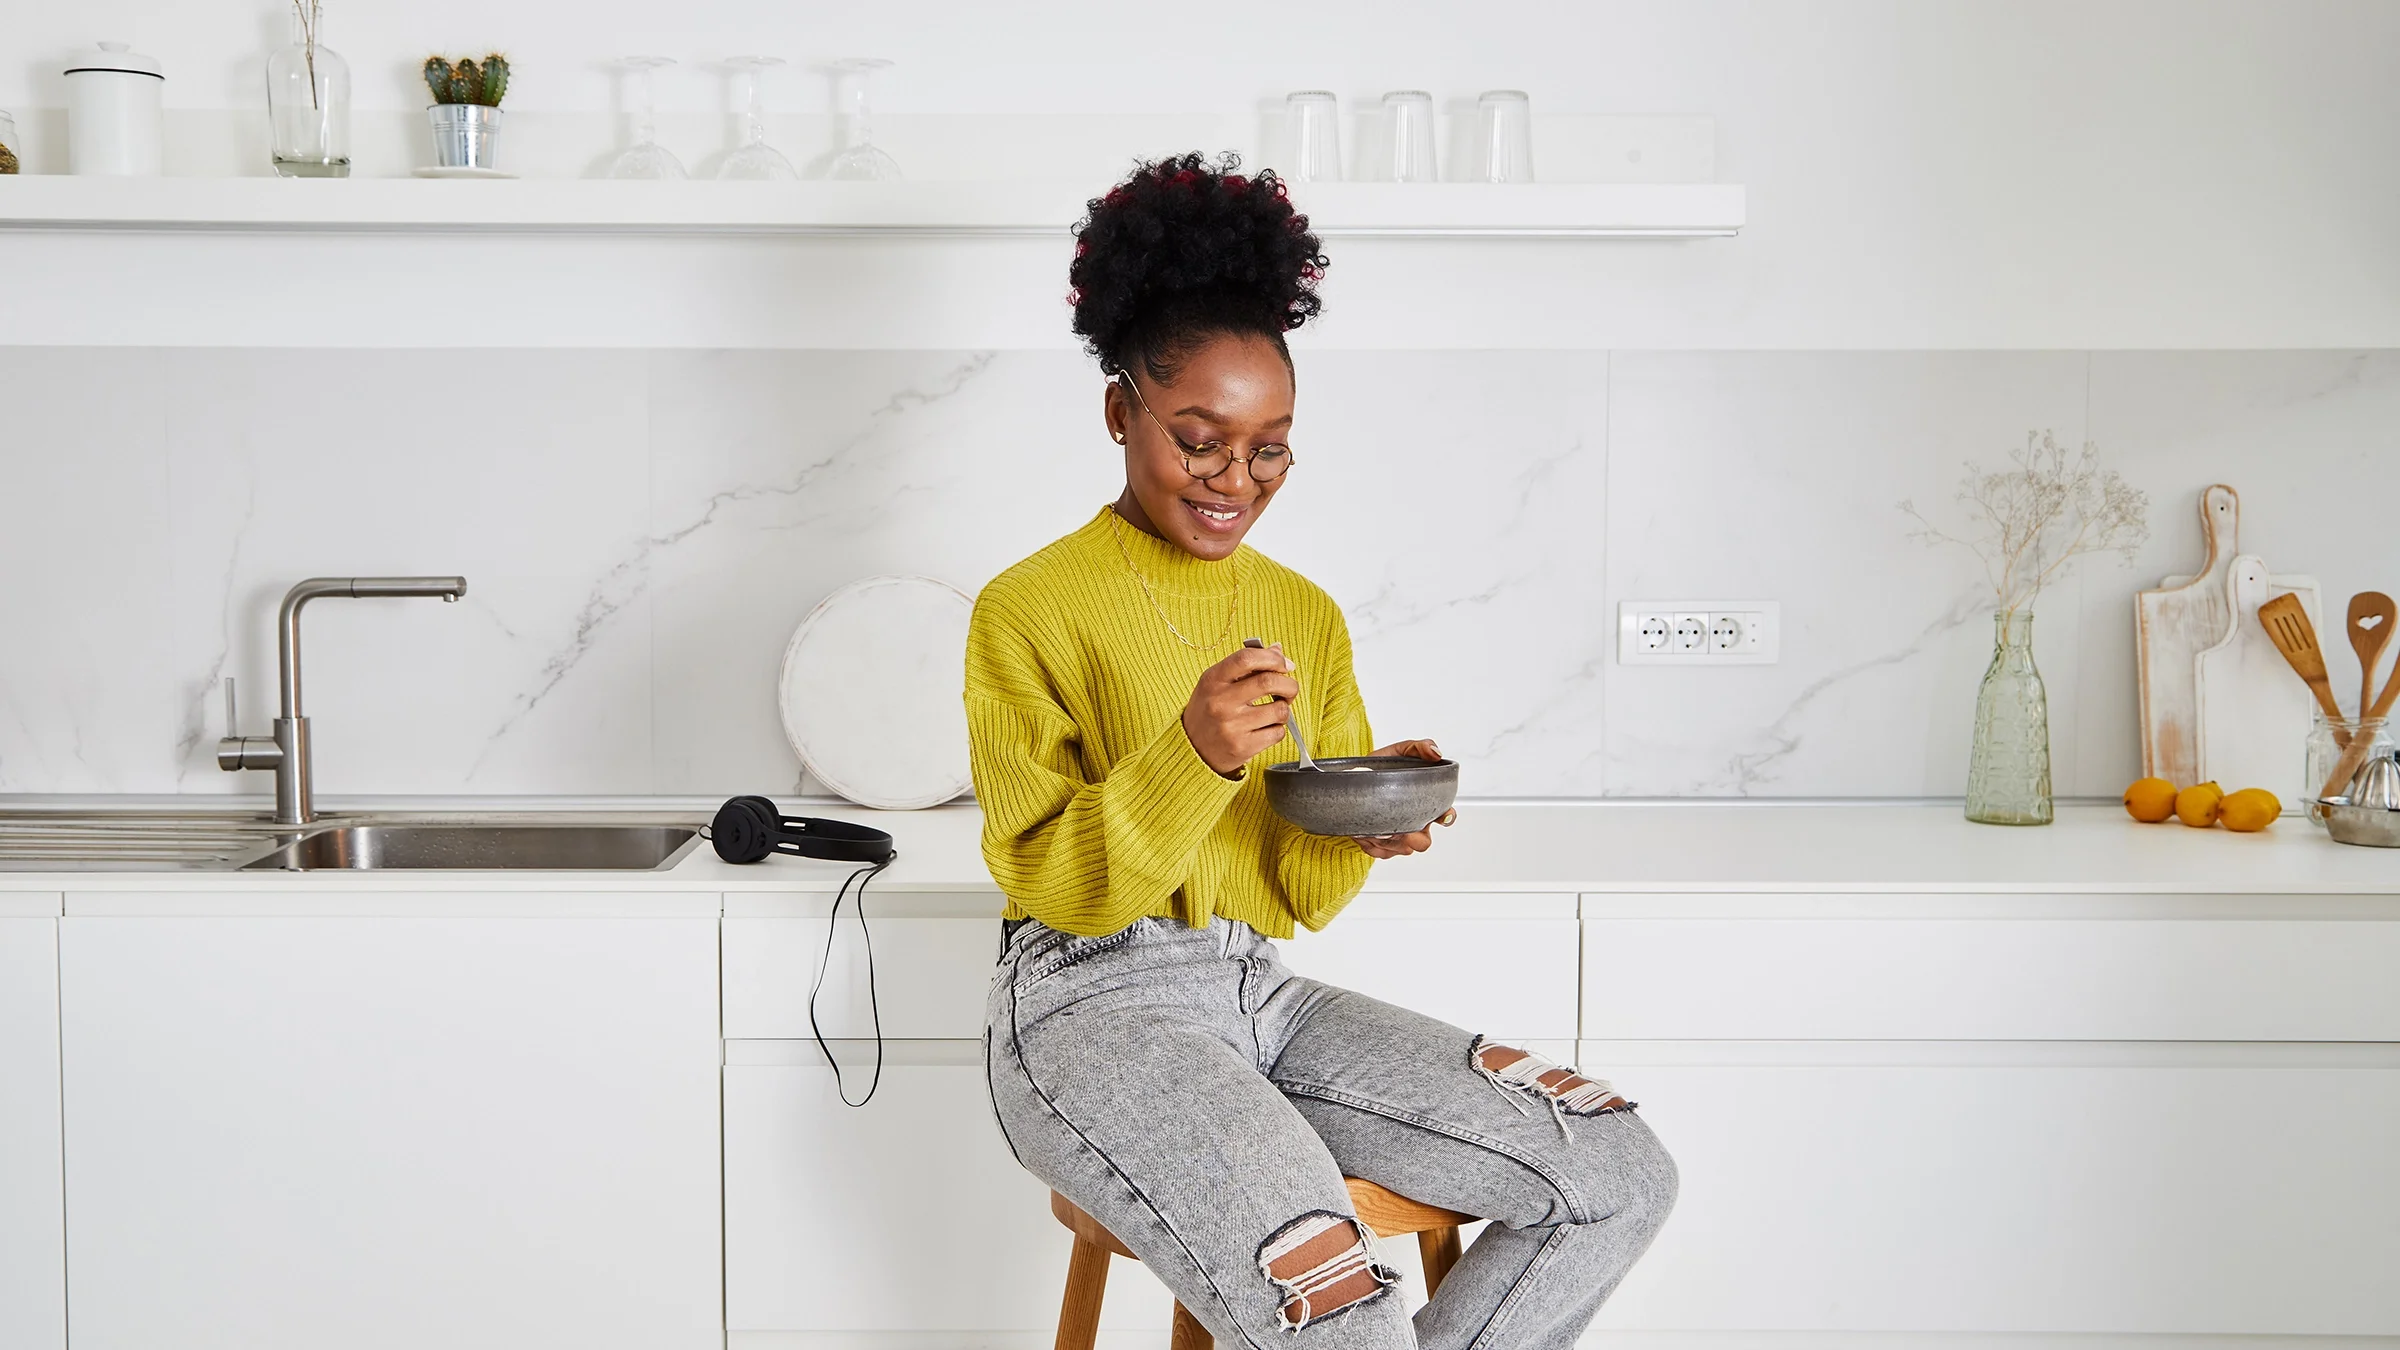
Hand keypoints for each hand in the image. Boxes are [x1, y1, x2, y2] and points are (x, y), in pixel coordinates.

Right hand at [1182, 642, 1299, 775]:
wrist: (1192, 748)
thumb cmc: (1209, 710)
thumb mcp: (1217, 682)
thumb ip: (1246, 665)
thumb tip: (1278, 650)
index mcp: (1213, 680)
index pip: (1247, 658)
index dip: (1273, 658)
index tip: (1284, 664)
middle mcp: (1220, 702)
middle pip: (1269, 682)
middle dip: (1289, 684)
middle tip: (1289, 689)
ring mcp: (1231, 726)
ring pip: (1279, 710)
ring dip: (1284, 709)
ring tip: (1274, 711)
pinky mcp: (1242, 747)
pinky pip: (1277, 733)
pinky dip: (1278, 729)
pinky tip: (1265, 728)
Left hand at [1353, 739, 1455, 857]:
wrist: (1350, 776)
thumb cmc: (1381, 766)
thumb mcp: (1400, 750)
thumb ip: (1420, 747)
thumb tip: (1435, 753)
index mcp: (1424, 803)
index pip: (1445, 815)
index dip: (1447, 817)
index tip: (1442, 815)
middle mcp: (1414, 822)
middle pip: (1424, 842)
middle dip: (1416, 839)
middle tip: (1404, 829)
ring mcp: (1397, 836)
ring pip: (1402, 849)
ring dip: (1391, 841)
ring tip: (1377, 827)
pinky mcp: (1379, 845)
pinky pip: (1380, 852)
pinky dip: (1373, 844)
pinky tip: (1365, 831)